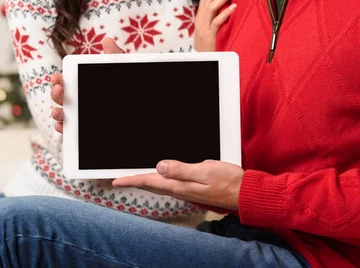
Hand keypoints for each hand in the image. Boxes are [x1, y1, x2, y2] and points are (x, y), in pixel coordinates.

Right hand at [50, 38, 124, 132]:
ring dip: (56, 113)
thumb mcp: (120, 70)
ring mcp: (80, 116)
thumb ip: (115, 56)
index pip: (65, 83)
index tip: (57, 78)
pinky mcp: (83, 129)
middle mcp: (78, 101)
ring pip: (63, 115)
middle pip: (61, 99)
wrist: (140, 108)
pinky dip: (63, 128)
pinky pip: (69, 131)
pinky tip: (63, 125)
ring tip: (58, 112)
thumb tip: (107, 40)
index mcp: (83, 85)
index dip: (58, 81)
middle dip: (55, 94)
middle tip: (59, 90)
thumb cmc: (126, 86)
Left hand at [112, 159, 243, 210]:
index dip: (131, 180)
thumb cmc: (228, 181)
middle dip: (134, 181)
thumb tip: (160, 166)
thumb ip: (182, 170)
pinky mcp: (193, 189)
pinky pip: (170, 185)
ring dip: (145, 181)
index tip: (116, 180)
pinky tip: (160, 177)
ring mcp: (187, 191)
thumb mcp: (205, 171)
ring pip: (159, 185)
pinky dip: (159, 181)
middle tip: (119, 179)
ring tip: (133, 178)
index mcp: (180, 186)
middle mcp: (181, 190)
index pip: (150, 182)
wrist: (244, 194)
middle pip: (151, 185)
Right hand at [194, 0, 236, 51]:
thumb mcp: (210, 27)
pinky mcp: (208, 36)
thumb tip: (227, 3)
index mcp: (200, 16)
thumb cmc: (208, 44)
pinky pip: (216, 22)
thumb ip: (215, 16)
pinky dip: (225, 13)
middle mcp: (200, 19)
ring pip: (211, 7)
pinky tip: (234, 7)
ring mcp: (203, 27)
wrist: (202, 61)